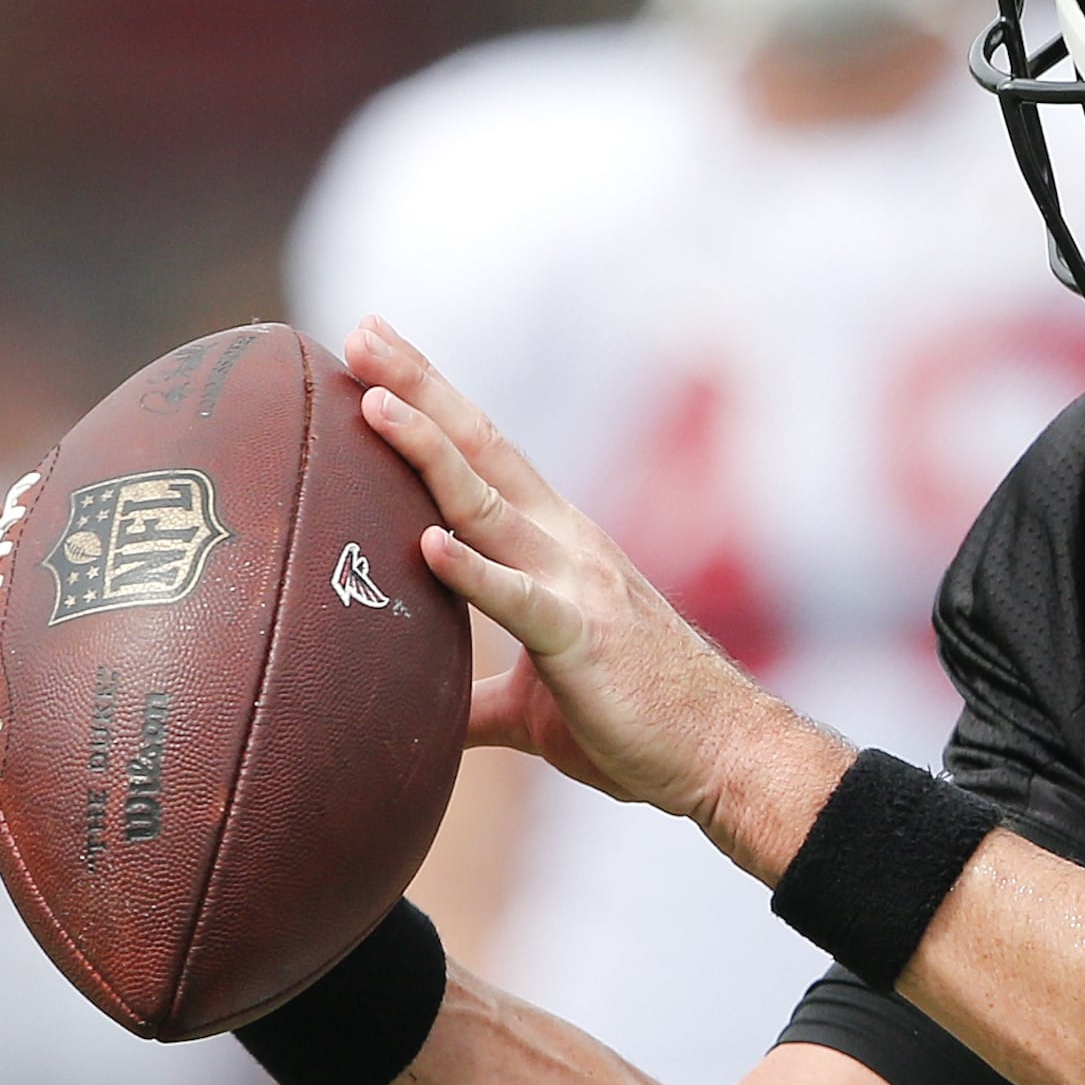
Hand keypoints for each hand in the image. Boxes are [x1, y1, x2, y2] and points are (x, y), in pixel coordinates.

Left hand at [344, 316, 813, 833]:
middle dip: (419, 387)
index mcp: (555, 545)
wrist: (721, 753)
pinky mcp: (581, 639)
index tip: (372, 353)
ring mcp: (574, 584)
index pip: (483, 457)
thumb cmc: (636, 722)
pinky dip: (473, 570)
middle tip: (362, 331)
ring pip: (488, 505)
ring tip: (374, 405)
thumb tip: (416, 719)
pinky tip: (429, 544)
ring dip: (430, 451)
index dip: (429, 401)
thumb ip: (474, 698)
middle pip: (480, 449)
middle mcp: (565, 544)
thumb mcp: (536, 705)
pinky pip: (519, 600)